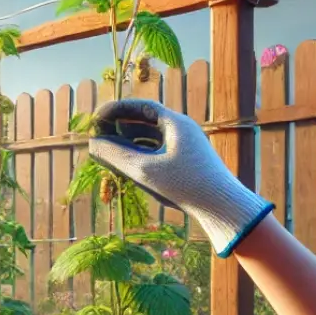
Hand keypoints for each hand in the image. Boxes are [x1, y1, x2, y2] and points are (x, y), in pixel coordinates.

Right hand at [88, 98, 273, 256]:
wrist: (223, 207)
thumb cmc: (185, 185)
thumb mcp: (145, 170)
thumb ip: (116, 156)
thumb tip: (92, 144)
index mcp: (176, 124)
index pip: (142, 107)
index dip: (117, 109)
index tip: (96, 116)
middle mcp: (182, 131)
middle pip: (146, 121)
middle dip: (120, 126)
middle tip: (98, 133)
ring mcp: (185, 148)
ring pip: (151, 139)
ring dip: (128, 142)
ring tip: (107, 149)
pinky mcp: (186, 164)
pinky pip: (158, 153)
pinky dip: (140, 155)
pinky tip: (127, 166)